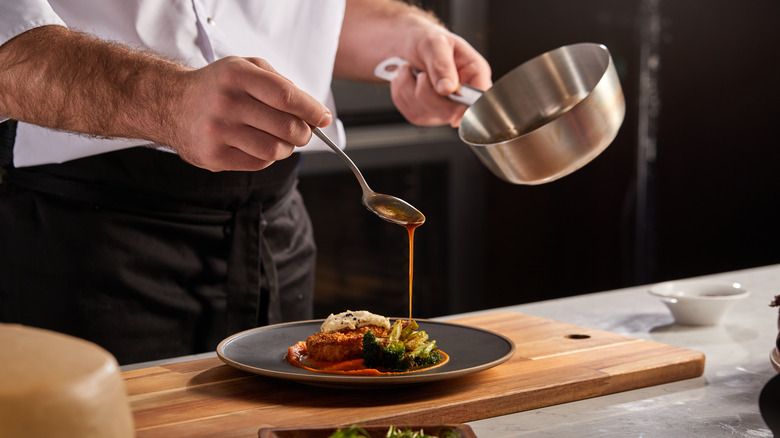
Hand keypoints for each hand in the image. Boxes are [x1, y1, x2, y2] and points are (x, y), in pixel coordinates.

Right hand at [174, 56, 331, 170]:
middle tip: (304, 131)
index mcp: (237, 75)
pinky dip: (267, 157)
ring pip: (275, 150)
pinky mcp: (214, 156)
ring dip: (287, 148)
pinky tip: (258, 145)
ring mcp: (218, 131)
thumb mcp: (245, 68)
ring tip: (281, 139)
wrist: (170, 104)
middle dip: (304, 133)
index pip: (287, 97)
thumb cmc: (217, 87)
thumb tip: (314, 111)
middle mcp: (226, 102)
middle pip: (286, 127)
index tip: (323, 118)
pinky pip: (258, 163)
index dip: (312, 110)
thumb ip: (280, 84)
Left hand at [390, 30, 491, 127]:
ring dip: (409, 90)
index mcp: (474, 74)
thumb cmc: (428, 40)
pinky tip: (405, 80)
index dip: (471, 109)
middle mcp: (463, 95)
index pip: (480, 99)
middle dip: (426, 93)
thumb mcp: (435, 43)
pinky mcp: (426, 113)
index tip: (455, 116)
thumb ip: (442, 64)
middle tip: (421, 74)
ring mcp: (444, 107)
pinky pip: (412, 113)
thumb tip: (448, 88)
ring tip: (409, 70)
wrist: (408, 45)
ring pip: (427, 114)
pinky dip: (401, 94)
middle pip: (449, 112)